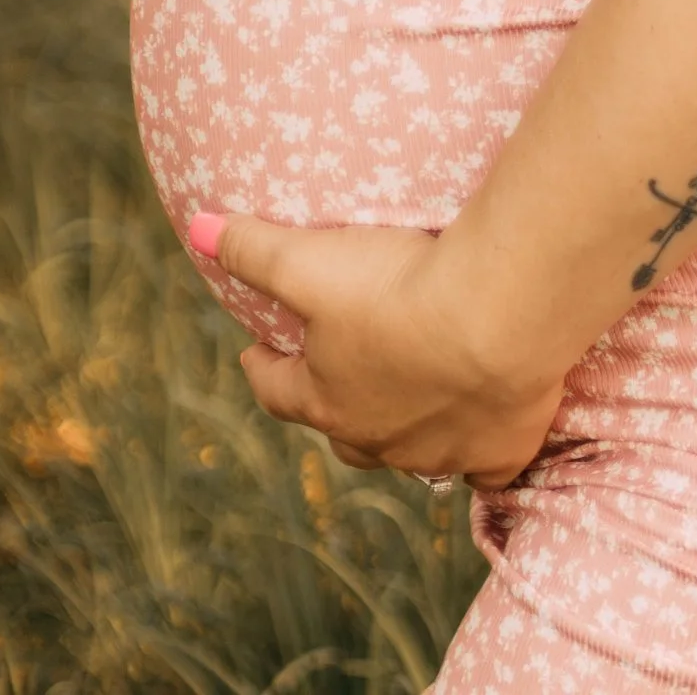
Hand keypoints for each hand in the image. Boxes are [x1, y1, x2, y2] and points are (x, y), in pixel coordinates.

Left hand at [189, 213, 565, 487]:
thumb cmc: (397, 290)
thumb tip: (197, 227)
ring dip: (404, 430)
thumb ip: (254, 249)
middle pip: (344, 435)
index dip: (263, 370)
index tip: (255, 353)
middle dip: (334, 408)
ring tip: (410, 399)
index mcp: (328, 399)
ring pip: (410, 453)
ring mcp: (440, 452)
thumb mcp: (313, 262)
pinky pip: (483, 469)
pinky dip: (478, 457)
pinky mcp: (499, 452)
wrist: (498, 318)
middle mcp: (379, 439)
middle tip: (336, 377)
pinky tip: (482, 445)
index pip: (278, 391)